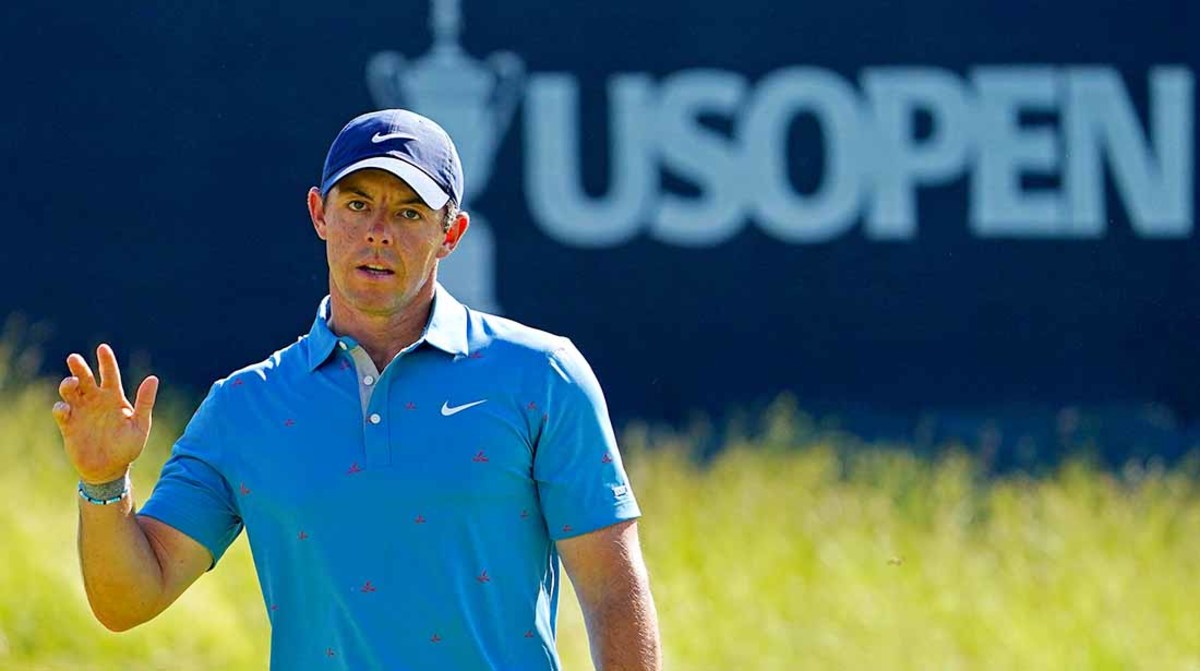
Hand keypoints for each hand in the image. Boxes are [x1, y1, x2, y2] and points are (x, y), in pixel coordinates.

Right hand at [52, 344, 158, 483]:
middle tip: (74, 358)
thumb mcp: (140, 425)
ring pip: (70, 391)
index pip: (110, 374)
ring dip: (68, 384)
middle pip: (85, 378)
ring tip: (72, 383)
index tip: (102, 348)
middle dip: (79, 367)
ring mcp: (81, 412)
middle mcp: (96, 401)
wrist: (110, 470)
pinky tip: (65, 410)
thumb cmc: (128, 447)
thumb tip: (153, 378)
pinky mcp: (68, 425)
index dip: (106, 361)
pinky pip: (60, 411)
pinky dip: (60, 408)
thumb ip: (145, 402)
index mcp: (114, 399)